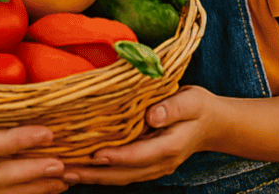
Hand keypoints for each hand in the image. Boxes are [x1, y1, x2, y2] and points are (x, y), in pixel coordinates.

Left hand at [60, 86, 215, 185]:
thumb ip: (172, 108)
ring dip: (93, 177)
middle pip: (123, 174)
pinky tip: (82, 169)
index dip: (115, 157)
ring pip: (120, 177)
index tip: (94, 155)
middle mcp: (160, 163)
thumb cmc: (199, 109)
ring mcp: (154, 167)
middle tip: (65, 171)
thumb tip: (152, 116)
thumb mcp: (191, 101)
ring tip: (65, 174)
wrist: (212, 124)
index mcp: (169, 147)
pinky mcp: (147, 165)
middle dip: (94, 174)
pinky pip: (122, 173)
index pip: (138, 156)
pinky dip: (101, 173)